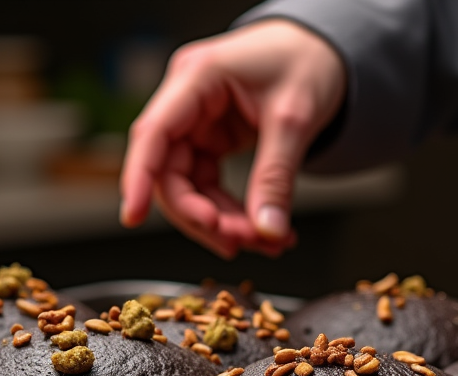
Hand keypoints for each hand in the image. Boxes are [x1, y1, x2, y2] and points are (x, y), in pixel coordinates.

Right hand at [119, 20, 345, 258]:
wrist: (324, 50)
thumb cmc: (306, 59)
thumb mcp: (295, 117)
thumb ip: (276, 176)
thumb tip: (267, 230)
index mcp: (197, 78)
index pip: (153, 134)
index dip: (138, 178)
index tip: (133, 216)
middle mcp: (188, 102)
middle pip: (171, 173)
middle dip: (202, 217)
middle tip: (238, 242)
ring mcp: (199, 124)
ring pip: (192, 189)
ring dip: (223, 223)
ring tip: (263, 242)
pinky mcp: (214, 142)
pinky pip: (213, 188)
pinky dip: (236, 214)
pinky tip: (263, 229)